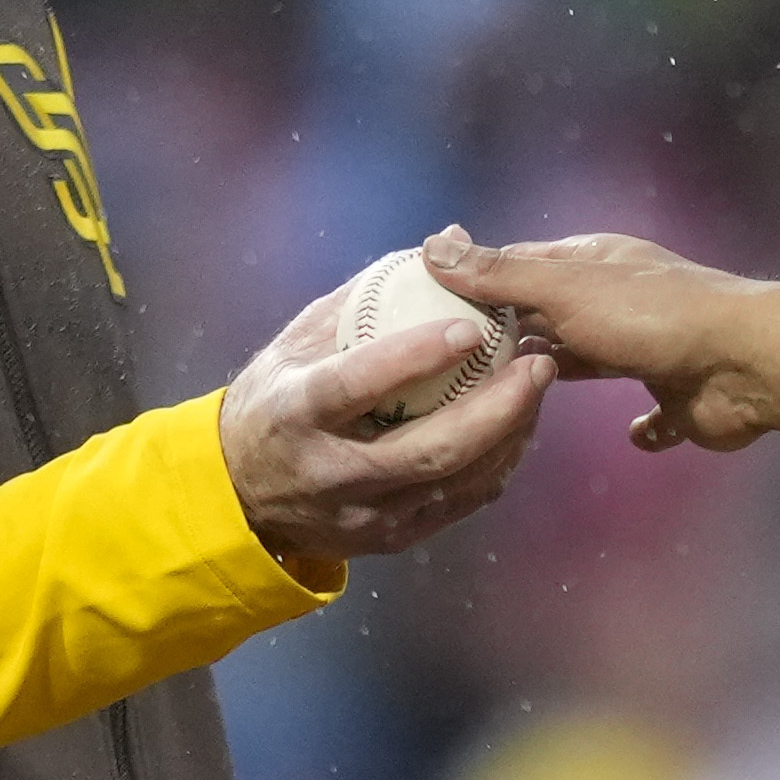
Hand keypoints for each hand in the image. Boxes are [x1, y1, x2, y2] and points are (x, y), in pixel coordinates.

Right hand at [222, 260, 554, 572]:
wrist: (242, 497)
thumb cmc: (273, 402)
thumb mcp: (295, 345)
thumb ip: (366, 295)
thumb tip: (446, 240)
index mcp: (296, 413)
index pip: (358, 383)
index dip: (415, 356)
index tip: (471, 328)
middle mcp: (330, 471)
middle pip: (429, 448)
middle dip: (496, 408)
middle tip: (537, 364)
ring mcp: (364, 514)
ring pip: (453, 480)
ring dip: (509, 434)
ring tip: (538, 388)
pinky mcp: (389, 538)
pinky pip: (458, 504)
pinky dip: (495, 465)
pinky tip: (517, 429)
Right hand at [422, 229, 778, 453]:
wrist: (744, 362)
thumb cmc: (652, 317)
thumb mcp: (564, 289)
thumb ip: (501, 276)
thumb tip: (435, 247)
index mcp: (596, 262)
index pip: (524, 264)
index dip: (480, 280)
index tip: (433, 304)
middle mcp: (622, 300)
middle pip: (555, 312)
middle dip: (514, 331)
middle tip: (458, 362)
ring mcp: (654, 348)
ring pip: (595, 360)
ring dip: (561, 373)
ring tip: (512, 396)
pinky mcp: (681, 399)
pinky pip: (657, 416)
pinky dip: (644, 428)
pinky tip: (632, 438)